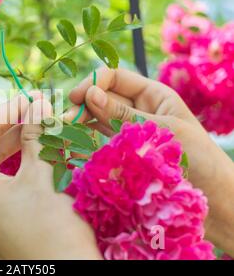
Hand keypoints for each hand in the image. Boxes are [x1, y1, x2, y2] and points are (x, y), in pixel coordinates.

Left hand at [0, 92, 101, 259]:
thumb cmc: (54, 228)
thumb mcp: (44, 173)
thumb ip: (35, 134)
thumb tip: (36, 103)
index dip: (11, 109)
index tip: (36, 97)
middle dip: (18, 130)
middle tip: (45, 114)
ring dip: (20, 152)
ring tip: (46, 136)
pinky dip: (17, 176)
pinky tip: (39, 165)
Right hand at [66, 67, 233, 254]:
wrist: (212, 197)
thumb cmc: (198, 158)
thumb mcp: (160, 131)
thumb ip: (122, 115)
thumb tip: (89, 94)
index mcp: (152, 95)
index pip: (115, 78)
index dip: (93, 83)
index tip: (75, 98)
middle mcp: (139, 109)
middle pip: (103, 97)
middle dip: (82, 103)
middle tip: (63, 118)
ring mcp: (129, 130)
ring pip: (99, 118)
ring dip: (81, 121)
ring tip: (63, 129)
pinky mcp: (124, 150)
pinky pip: (101, 138)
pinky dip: (86, 137)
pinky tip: (73, 140)